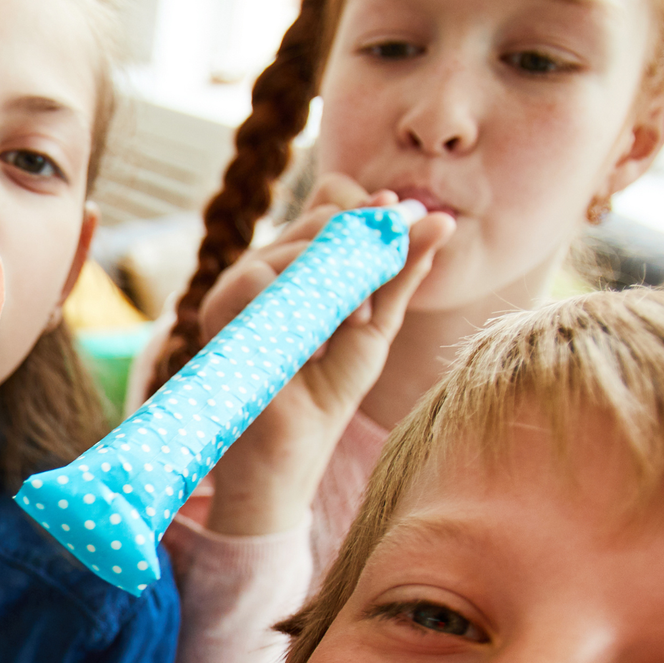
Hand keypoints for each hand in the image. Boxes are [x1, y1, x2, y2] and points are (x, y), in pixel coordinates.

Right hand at [194, 175, 453, 537]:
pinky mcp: (223, 305)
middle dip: (362, 254)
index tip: (404, 222)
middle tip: (365, 312)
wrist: (290, 453)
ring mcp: (239, 283)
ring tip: (341, 335)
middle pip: (323, 218)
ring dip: (340, 289)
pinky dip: (304, 311)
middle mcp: (262, 266)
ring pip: (302, 245)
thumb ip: (400, 273)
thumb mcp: (375, 325)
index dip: (370, 213)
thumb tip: (441, 219)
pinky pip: (269, 275)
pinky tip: (309, 350)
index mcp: (293, 265)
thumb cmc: (325, 394)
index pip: (333, 209)